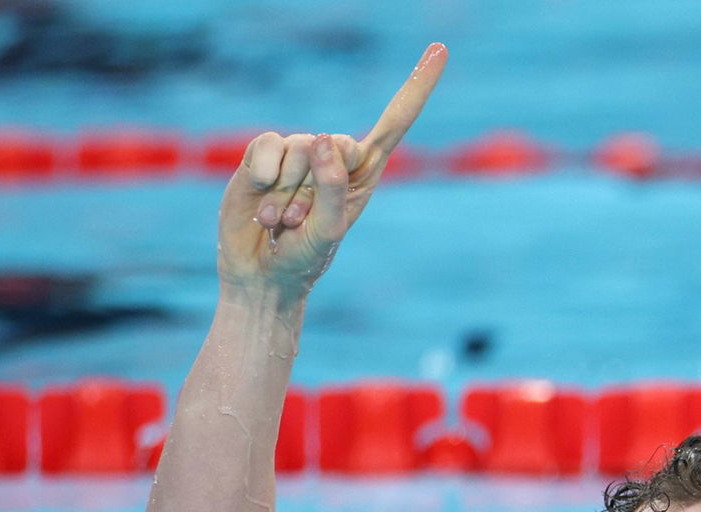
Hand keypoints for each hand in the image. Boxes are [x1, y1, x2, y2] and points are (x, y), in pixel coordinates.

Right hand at [216, 42, 447, 292]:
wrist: (260, 273)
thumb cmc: (305, 256)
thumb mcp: (328, 228)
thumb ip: (332, 185)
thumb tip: (325, 137)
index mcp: (364, 172)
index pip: (395, 122)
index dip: (416, 86)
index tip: (439, 50)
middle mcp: (335, 156)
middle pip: (336, 143)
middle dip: (315, 188)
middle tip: (302, 220)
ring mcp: (300, 153)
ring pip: (299, 148)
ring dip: (287, 194)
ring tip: (282, 219)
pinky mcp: (265, 153)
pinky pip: (268, 146)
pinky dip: (262, 177)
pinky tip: (260, 205)